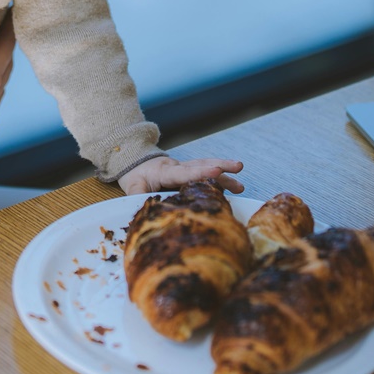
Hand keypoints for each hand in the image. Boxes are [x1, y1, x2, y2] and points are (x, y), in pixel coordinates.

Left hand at [117, 156, 244, 195]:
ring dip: (225, 173)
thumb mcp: (131, 187)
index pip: (183, 172)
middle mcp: (178, 167)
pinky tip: (232, 186)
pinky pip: (206, 173)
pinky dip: (220, 179)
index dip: (200, 173)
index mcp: (164, 171)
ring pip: (206, 168)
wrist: (136, 163)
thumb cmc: (135, 177)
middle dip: (220, 168)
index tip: (217, 171)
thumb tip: (145, 209)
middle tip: (239, 169)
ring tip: (241, 185)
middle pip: (200, 165)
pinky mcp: (189, 173)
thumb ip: (138, 197)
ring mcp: (185, 169)